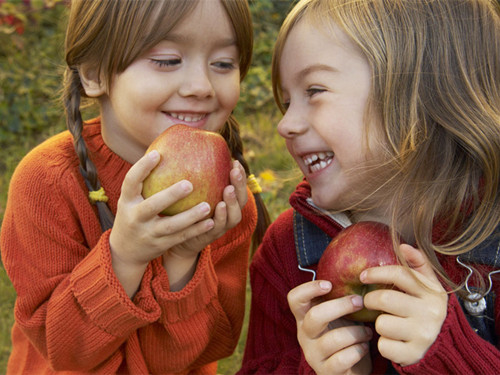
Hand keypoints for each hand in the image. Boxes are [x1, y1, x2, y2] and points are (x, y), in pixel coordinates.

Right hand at [109, 150, 216, 296]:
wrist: (125, 250)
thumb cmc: (134, 214)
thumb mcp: (132, 199)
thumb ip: (146, 181)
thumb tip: (165, 149)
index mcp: (126, 201)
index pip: (131, 181)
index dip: (142, 167)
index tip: (158, 153)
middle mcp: (135, 217)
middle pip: (152, 206)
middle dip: (170, 196)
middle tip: (190, 184)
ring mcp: (147, 233)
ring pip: (170, 226)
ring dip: (190, 217)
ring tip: (207, 206)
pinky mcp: (160, 245)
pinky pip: (180, 237)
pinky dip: (196, 230)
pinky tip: (210, 221)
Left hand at [167, 160, 247, 257]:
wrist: (177, 240)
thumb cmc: (185, 211)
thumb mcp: (191, 193)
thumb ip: (193, 177)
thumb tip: (181, 152)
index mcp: (226, 202)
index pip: (238, 187)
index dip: (240, 176)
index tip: (235, 161)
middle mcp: (227, 214)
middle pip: (241, 200)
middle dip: (240, 185)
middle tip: (234, 171)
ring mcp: (220, 227)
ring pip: (234, 216)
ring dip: (232, 202)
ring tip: (228, 189)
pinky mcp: (210, 236)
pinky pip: (218, 227)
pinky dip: (220, 217)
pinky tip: (217, 206)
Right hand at [287, 281, 372, 374]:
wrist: (349, 371)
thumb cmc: (345, 336)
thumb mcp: (339, 317)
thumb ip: (340, 299)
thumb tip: (361, 272)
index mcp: (304, 317)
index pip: (294, 299)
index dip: (308, 288)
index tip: (329, 284)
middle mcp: (304, 335)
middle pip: (314, 316)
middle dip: (340, 306)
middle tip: (359, 301)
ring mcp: (313, 354)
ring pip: (333, 339)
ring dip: (356, 332)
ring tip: (368, 332)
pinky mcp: (326, 371)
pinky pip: (342, 359)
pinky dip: (358, 351)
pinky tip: (364, 347)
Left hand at [361, 244, 447, 365]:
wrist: (439, 343)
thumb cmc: (423, 308)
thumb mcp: (426, 285)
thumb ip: (417, 264)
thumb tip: (404, 245)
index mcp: (433, 292)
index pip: (400, 274)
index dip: (377, 272)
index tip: (363, 276)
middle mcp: (431, 312)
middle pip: (385, 299)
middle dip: (370, 300)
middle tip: (370, 302)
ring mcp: (424, 334)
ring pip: (382, 323)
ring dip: (378, 324)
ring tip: (387, 322)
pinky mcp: (414, 354)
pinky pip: (384, 345)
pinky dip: (383, 343)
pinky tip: (392, 340)